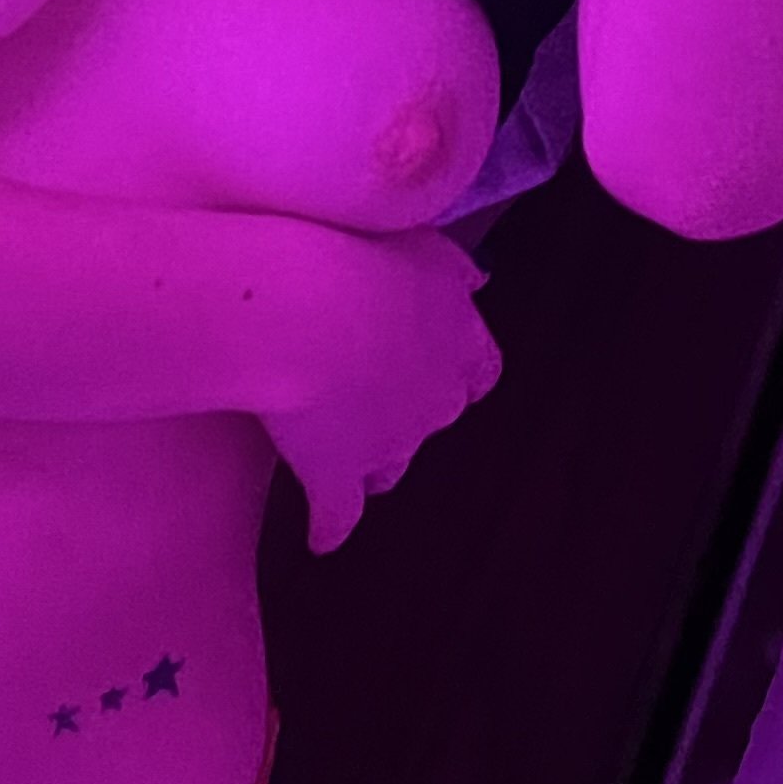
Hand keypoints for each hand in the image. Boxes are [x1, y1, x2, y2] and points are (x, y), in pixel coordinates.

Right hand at [256, 223, 502, 555]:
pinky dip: (329, 526)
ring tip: (343, 452)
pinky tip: (319, 540)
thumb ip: (454, 267)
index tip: (438, 367)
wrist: (303, 307)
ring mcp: (389, 444)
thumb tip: (479, 282)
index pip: (479, 369)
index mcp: (458, 338)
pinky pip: (338, 515)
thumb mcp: (423, 243)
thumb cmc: (359, 256)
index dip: (457, 370)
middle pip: (436, 417)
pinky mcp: (337, 476)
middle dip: (413, 413)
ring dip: (375, 461)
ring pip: (391, 466)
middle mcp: (435, 398)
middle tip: (377, 396)